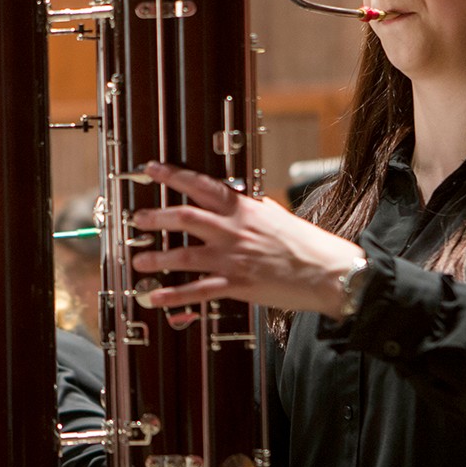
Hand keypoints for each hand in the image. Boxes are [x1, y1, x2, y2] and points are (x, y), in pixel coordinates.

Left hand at [128, 161, 363, 317]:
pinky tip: (157, 297)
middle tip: (138, 218)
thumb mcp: (277, 215)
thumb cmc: (307, 244)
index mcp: (244, 208)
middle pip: (184, 218)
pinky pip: (198, 291)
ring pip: (184, 256)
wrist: (327, 271)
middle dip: (156, 217)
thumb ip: (255, 208)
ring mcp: (233, 258)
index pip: (201, 186)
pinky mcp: (237, 284)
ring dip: (157, 257)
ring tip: (139, 259)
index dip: (173, 176)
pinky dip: (174, 295)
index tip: (152, 169)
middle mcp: (234, 230)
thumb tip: (243, 199)